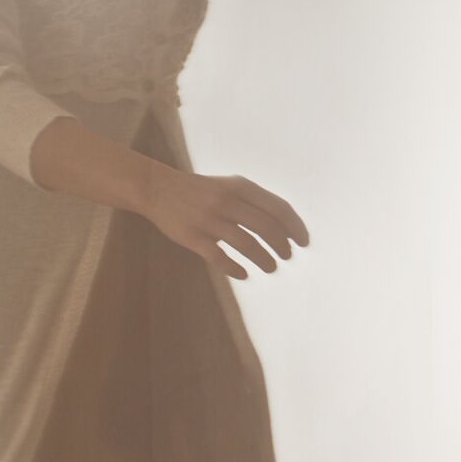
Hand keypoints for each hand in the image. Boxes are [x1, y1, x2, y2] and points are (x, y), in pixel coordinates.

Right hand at [137, 167, 311, 279]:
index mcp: (240, 186)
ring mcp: (208, 219)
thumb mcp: (230, 186)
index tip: (304, 242)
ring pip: (247, 245)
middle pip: (267, 228)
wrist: (156, 188)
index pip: (279, 208)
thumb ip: (255, 202)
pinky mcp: (192, 237)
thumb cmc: (202, 191)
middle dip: (283, 246)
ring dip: (265, 260)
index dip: (296, 227)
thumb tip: (287, 227)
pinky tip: (244, 275)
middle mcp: (226, 201)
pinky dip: (235, 269)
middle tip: (287, 257)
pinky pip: (220, 258)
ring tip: (271, 268)